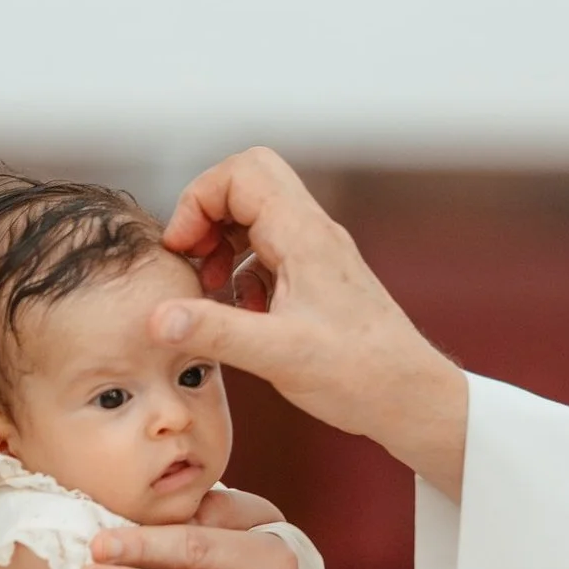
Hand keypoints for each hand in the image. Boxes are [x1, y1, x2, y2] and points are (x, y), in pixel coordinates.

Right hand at [152, 148, 468, 496]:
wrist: (410, 396)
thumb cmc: (360, 374)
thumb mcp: (277, 355)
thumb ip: (215, 331)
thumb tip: (158, 317)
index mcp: (304, 236)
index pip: (241, 172)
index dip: (198, 200)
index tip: (183, 249)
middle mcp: (313, 234)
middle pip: (248, 181)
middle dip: (208, 213)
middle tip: (193, 259)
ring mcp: (318, 254)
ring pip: (258, 215)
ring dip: (224, 241)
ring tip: (212, 289)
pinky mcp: (319, 278)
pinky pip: (271, 250)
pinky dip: (244, 269)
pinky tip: (243, 313)